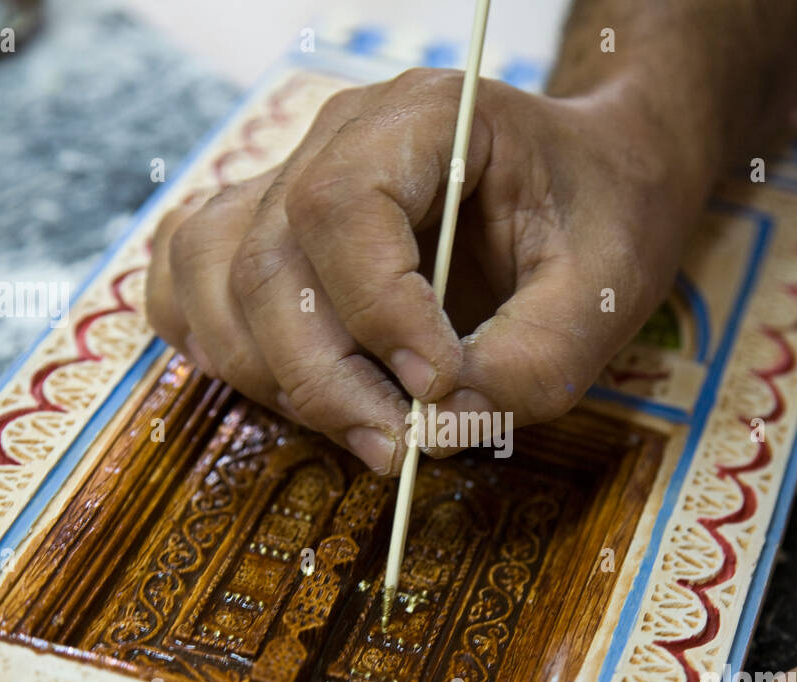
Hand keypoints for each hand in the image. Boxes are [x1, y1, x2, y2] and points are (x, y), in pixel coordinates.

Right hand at [145, 68, 698, 473]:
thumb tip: (437, 430)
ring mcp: (291, 179)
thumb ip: (532, 363)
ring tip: (366, 428)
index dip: (376, 312)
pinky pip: (190, 278)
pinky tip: (283, 383)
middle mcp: (337, 138)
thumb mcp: (605, 291)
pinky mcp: (270, 229)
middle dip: (326, 378)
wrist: (593, 175)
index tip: (437, 388)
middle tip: (401, 449)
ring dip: (274, 377)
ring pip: (214, 278)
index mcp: (425, 118)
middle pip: (267, 261)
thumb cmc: (604, 214)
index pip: (343, 207)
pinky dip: (216, 342)